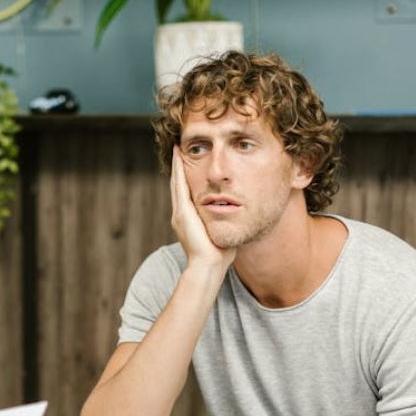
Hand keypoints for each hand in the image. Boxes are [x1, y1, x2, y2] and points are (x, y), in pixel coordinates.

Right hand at [171, 146, 235, 271]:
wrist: (209, 266)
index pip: (188, 193)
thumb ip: (226, 221)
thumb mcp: (223, 231)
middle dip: (179, 167)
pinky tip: (180, 157)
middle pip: (179, 185)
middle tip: (178, 149)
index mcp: (190, 219)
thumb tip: (238, 214)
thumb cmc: (220, 253)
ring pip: (177, 182)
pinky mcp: (182, 212)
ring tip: (178, 149)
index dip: (187, 177)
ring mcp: (180, 213)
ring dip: (177, 165)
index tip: (189, 163)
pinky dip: (179, 170)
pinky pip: (180, 185)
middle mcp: (181, 214)